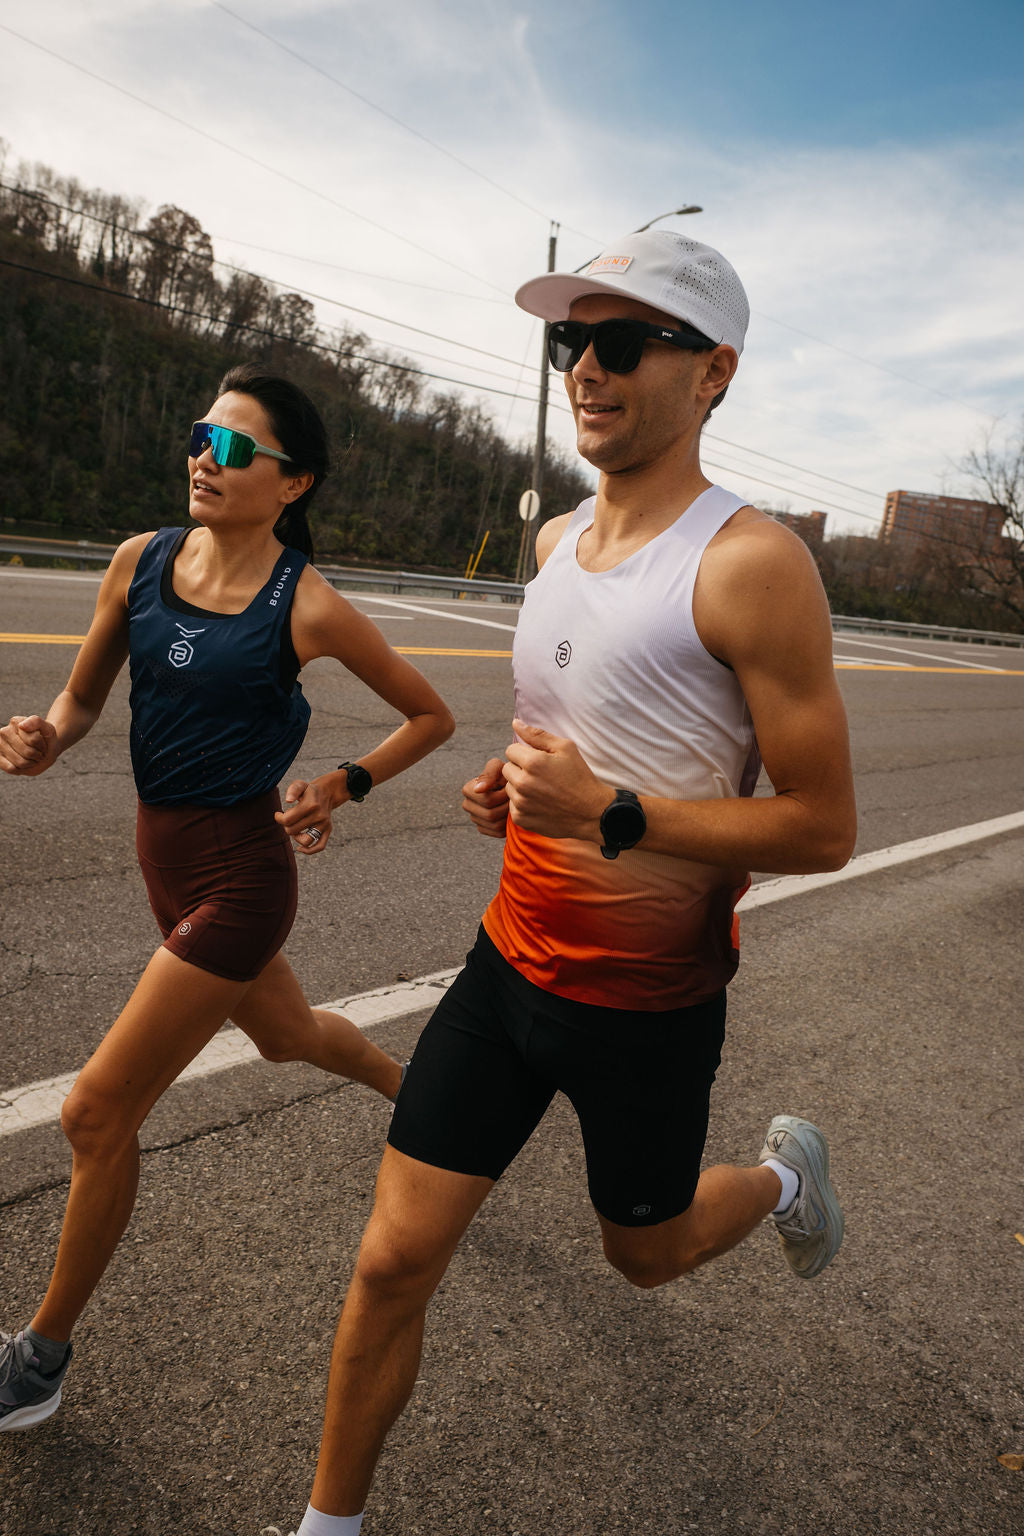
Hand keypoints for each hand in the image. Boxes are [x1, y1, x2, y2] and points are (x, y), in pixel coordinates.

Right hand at [0, 715, 58, 775]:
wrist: (43, 749)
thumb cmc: (45, 738)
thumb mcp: (47, 728)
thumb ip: (37, 722)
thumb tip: (21, 726)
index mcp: (16, 722)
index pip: (34, 740)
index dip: (42, 746)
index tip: (43, 742)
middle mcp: (4, 732)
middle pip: (28, 752)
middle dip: (37, 755)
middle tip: (38, 752)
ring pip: (20, 762)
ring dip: (31, 763)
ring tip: (32, 757)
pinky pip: (11, 768)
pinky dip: (21, 769)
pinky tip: (23, 763)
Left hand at [275, 773, 339, 855]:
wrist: (327, 793)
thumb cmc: (308, 790)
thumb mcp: (300, 784)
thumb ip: (293, 790)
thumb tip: (288, 801)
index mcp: (311, 805)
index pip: (288, 819)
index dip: (279, 818)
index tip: (278, 814)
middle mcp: (319, 816)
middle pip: (293, 830)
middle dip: (286, 826)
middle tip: (288, 819)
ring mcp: (324, 825)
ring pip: (305, 840)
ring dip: (295, 837)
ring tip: (295, 829)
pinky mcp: (328, 830)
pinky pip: (320, 846)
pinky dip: (309, 850)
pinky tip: (299, 848)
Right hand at [462, 757, 509, 838]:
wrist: (512, 786)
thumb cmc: (505, 774)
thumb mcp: (499, 767)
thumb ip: (489, 773)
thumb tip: (478, 790)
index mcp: (468, 790)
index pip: (487, 800)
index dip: (502, 795)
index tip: (509, 788)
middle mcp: (467, 805)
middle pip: (490, 814)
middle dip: (506, 806)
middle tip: (514, 798)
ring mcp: (474, 818)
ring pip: (495, 825)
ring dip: (508, 815)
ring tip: (512, 804)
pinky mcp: (483, 828)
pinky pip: (497, 832)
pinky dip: (507, 825)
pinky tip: (509, 813)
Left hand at [502, 720, 607, 839]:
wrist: (591, 812)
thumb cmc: (579, 777)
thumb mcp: (565, 748)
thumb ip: (537, 734)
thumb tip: (515, 723)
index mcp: (533, 762)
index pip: (510, 750)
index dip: (524, 753)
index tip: (539, 761)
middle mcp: (523, 783)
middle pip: (507, 768)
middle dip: (520, 769)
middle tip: (540, 775)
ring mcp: (521, 803)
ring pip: (509, 787)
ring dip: (520, 786)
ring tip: (541, 789)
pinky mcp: (521, 818)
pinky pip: (512, 804)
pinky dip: (522, 803)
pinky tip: (540, 803)